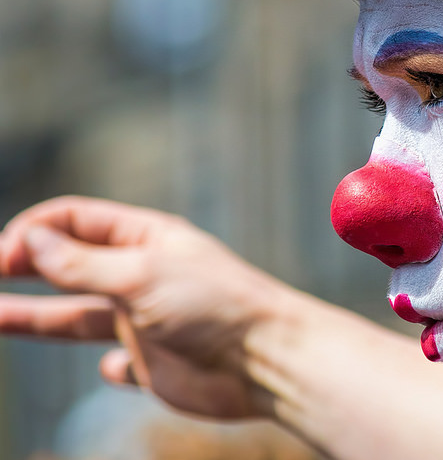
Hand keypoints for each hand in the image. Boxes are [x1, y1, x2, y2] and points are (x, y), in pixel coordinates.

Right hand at [0, 196, 285, 418]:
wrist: (267, 360)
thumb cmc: (215, 305)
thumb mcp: (141, 274)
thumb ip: (83, 263)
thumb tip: (32, 240)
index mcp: (146, 239)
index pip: (76, 222)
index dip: (33, 233)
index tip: (0, 257)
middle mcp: (143, 276)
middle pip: (69, 267)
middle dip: (23, 269)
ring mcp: (147, 320)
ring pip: (80, 317)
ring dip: (37, 318)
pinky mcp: (156, 363)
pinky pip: (122, 362)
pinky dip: (111, 366)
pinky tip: (111, 368)